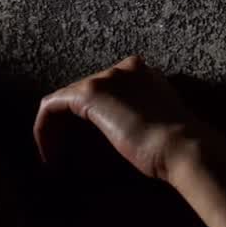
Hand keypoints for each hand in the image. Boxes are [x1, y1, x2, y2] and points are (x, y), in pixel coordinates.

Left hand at [33, 53, 207, 183]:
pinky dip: (44, 130)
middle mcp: (123, 68)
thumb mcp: (151, 129)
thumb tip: (113, 136)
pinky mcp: (91, 93)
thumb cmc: (172, 149)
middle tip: (59, 156)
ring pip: (63, 100)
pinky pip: (52, 106)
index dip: (82, 122)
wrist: (181, 147)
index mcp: (140, 73)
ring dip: (52, 131)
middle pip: (80, 93)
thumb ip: (133, 121)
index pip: (101, 91)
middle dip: (65, 127)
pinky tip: (48, 154)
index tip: (81, 149)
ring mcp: (107, 77)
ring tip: (52, 158)